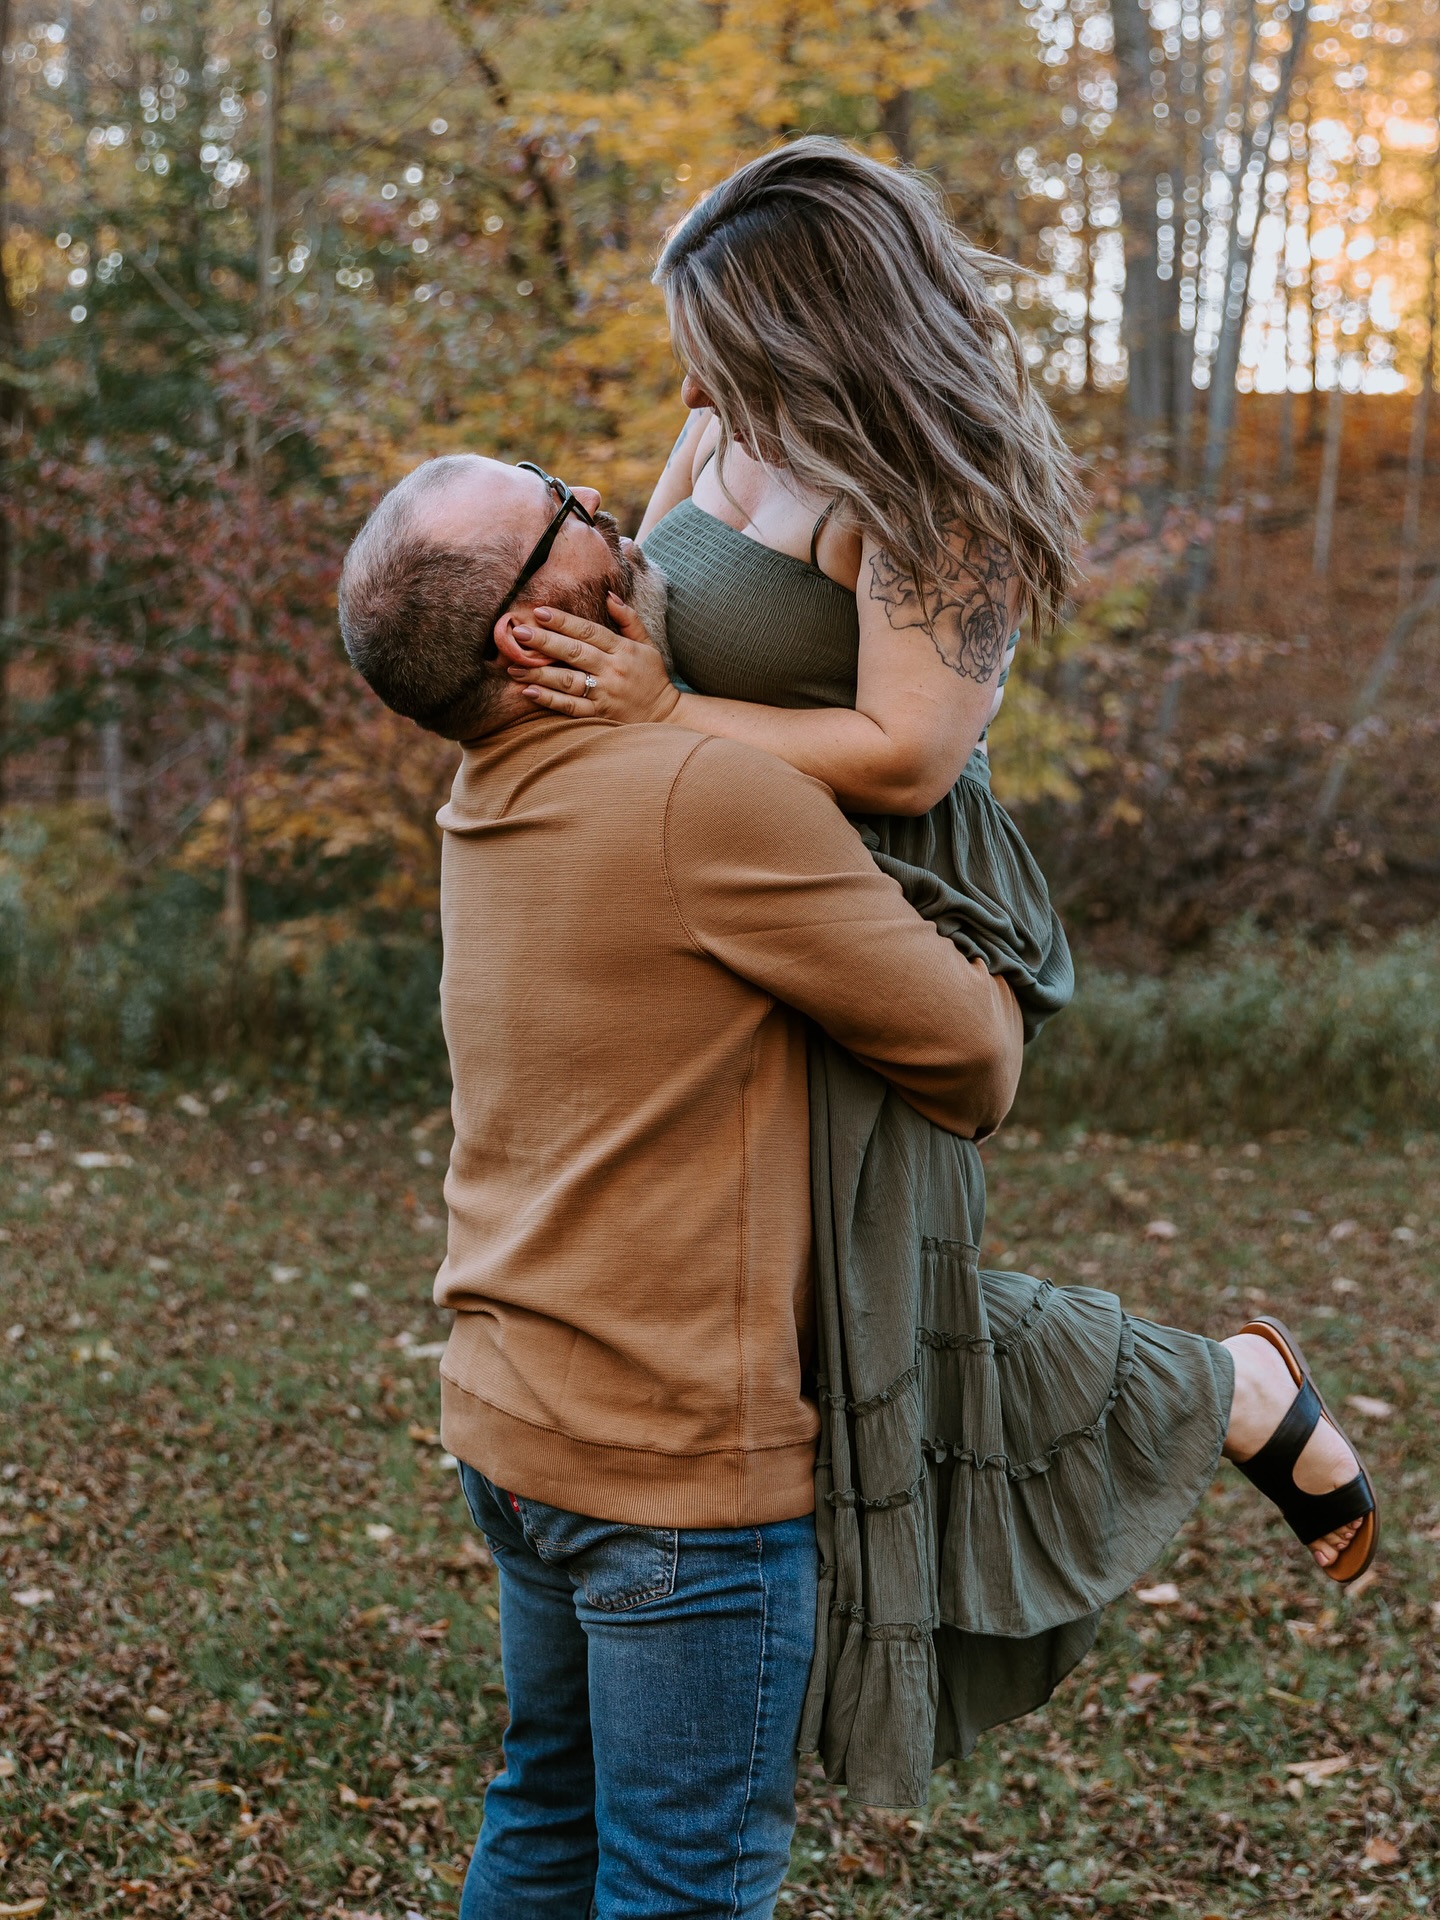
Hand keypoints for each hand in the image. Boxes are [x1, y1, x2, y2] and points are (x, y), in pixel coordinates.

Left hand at [506, 595, 681, 722]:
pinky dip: (550, 700)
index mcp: (622, 649)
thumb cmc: (652, 677)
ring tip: (514, 666)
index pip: (589, 631)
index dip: (563, 621)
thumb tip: (608, 595)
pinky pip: (571, 707)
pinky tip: (529, 692)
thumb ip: (628, 619)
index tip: (539, 611)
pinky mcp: (599, 715)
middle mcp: (612, 670)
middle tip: (519, 633)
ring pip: (568, 681)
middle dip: (544, 642)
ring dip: (539, 673)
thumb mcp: (647, 644)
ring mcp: (605, 694)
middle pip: (574, 653)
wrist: (667, 717)